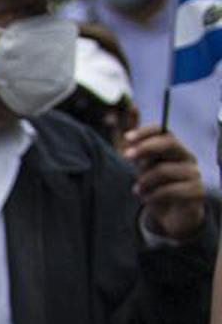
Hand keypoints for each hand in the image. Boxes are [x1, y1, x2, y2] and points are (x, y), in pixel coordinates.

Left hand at [123, 124, 207, 242]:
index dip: (146, 132)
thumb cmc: (155, 186)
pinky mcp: (196, 192)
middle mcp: (187, 157)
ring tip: (138, 190)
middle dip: (145, 148)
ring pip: (164, 170)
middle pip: (169, 143)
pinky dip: (153, 196)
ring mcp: (194, 174)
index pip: (164, 131)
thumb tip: (132, 107)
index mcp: (174, 149)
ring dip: (145, 180)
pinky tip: (147, 199)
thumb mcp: (141, 164)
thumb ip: (135, 141)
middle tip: (126, 157)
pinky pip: (170, 190)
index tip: (127, 138)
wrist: (170, 216)